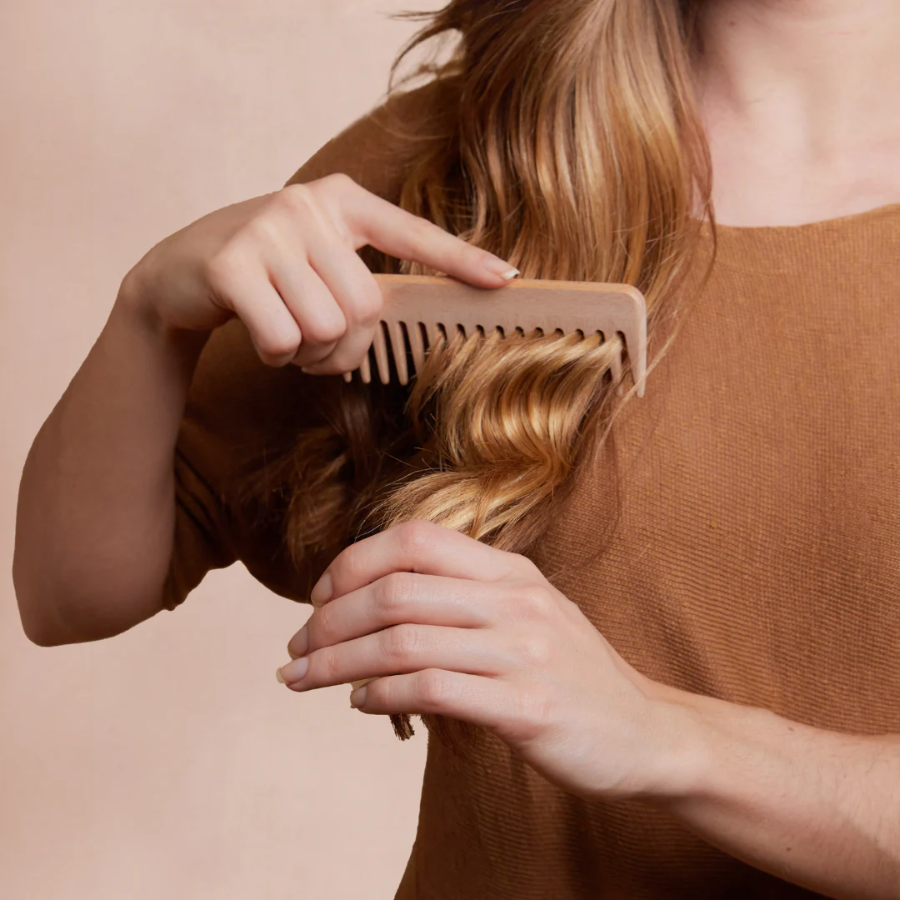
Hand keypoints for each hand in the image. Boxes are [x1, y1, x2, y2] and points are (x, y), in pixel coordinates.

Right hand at [119, 174, 517, 369]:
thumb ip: (359, 279)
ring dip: (308, 354)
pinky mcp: (229, 263)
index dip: (460, 260)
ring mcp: (266, 228)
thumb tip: (408, 315)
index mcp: (340, 200)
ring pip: (327, 328)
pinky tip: (257, 336)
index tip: (507, 279)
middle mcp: (307, 204)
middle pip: (365, 308)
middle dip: (345, 346)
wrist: (177, 276)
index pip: (411, 234)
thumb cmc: (265, 277)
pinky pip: (282, 339)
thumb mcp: (316, 265)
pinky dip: (275, 356)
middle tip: (317, 346)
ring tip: (285, 336)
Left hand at [277, 521, 695, 801]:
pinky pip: (431, 690)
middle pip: (395, 590)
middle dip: (328, 619)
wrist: (645, 732)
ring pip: (401, 642)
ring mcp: (524, 652)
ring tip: (304, 679)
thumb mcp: (524, 613)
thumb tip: (371, 602)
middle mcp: (515, 601)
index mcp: (510, 570)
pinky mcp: (526, 706)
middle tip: (296, 648)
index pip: (413, 540)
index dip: (352, 563)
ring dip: (337, 661)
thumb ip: (461, 598)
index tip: (318, 598)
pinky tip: (360, 703)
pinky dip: (379, 695)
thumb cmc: (569, 672)